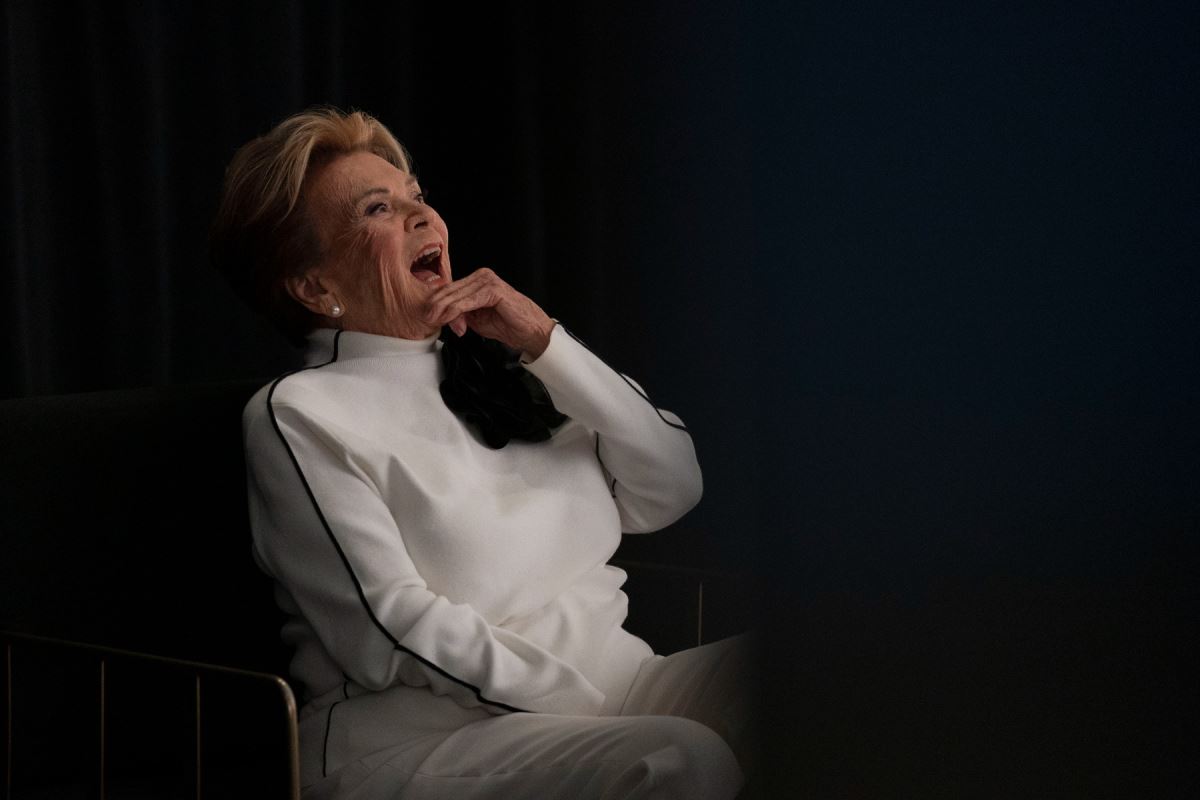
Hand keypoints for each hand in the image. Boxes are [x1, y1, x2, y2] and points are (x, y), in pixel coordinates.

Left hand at [424, 268, 554, 358]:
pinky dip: (455, 311)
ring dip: (443, 310)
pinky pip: (467, 301)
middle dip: (436, 306)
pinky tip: (448, 319)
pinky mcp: (493, 289)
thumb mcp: (476, 320)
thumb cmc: (508, 324)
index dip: (436, 302)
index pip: (450, 289)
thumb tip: (443, 317)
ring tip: (435, 321)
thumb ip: (460, 315)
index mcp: (478, 280)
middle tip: (426, 319)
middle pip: (451, 290)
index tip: (427, 315)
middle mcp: (482, 276)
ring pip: (456, 295)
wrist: (530, 331)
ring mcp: (488, 280)